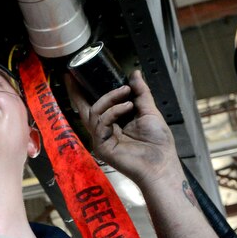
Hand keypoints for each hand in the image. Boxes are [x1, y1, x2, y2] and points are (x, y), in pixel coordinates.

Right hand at [66, 70, 180, 187]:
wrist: (162, 164)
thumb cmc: (158, 143)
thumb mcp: (149, 111)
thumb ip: (141, 93)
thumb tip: (135, 73)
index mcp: (113, 123)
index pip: (94, 105)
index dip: (82, 92)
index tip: (76, 76)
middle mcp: (103, 131)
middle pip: (84, 109)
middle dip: (77, 92)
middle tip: (74, 75)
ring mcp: (100, 139)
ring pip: (94, 112)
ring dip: (110, 98)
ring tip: (126, 92)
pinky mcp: (101, 146)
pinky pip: (102, 123)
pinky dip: (114, 111)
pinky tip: (128, 107)